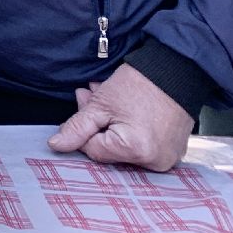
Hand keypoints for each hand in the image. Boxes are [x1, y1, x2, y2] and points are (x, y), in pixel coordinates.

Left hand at [47, 63, 192, 170]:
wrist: (175, 69)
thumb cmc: (139, 83)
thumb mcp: (101, 103)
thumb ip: (77, 128)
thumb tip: (56, 146)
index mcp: (135, 150)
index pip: (93, 150)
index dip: (84, 128)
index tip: (84, 105)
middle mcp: (154, 162)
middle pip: (110, 149)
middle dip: (97, 124)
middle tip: (92, 96)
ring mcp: (166, 159)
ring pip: (124, 146)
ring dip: (112, 124)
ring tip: (110, 99)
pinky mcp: (172, 152)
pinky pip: (143, 145)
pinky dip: (131, 129)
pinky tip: (126, 109)